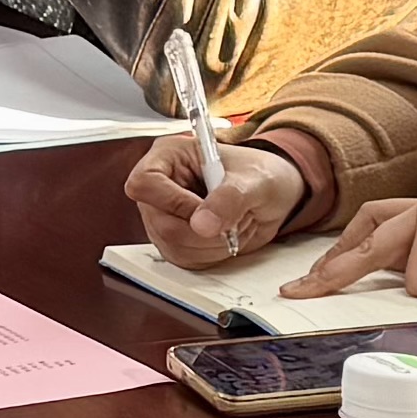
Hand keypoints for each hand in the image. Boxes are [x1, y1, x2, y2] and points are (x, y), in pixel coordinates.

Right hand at [124, 132, 302, 272]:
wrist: (272, 195)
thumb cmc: (260, 175)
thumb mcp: (253, 180)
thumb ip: (229, 198)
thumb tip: (203, 225)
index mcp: (169, 157)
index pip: (144, 183)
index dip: (174, 202)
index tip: (206, 210)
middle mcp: (160, 188)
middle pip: (161, 224)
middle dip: (205, 231)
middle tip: (234, 220)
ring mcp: (164, 217)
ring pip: (174, 247)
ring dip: (214, 244)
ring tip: (235, 224)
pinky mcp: (175, 242)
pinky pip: (185, 261)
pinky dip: (213, 255)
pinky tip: (228, 237)